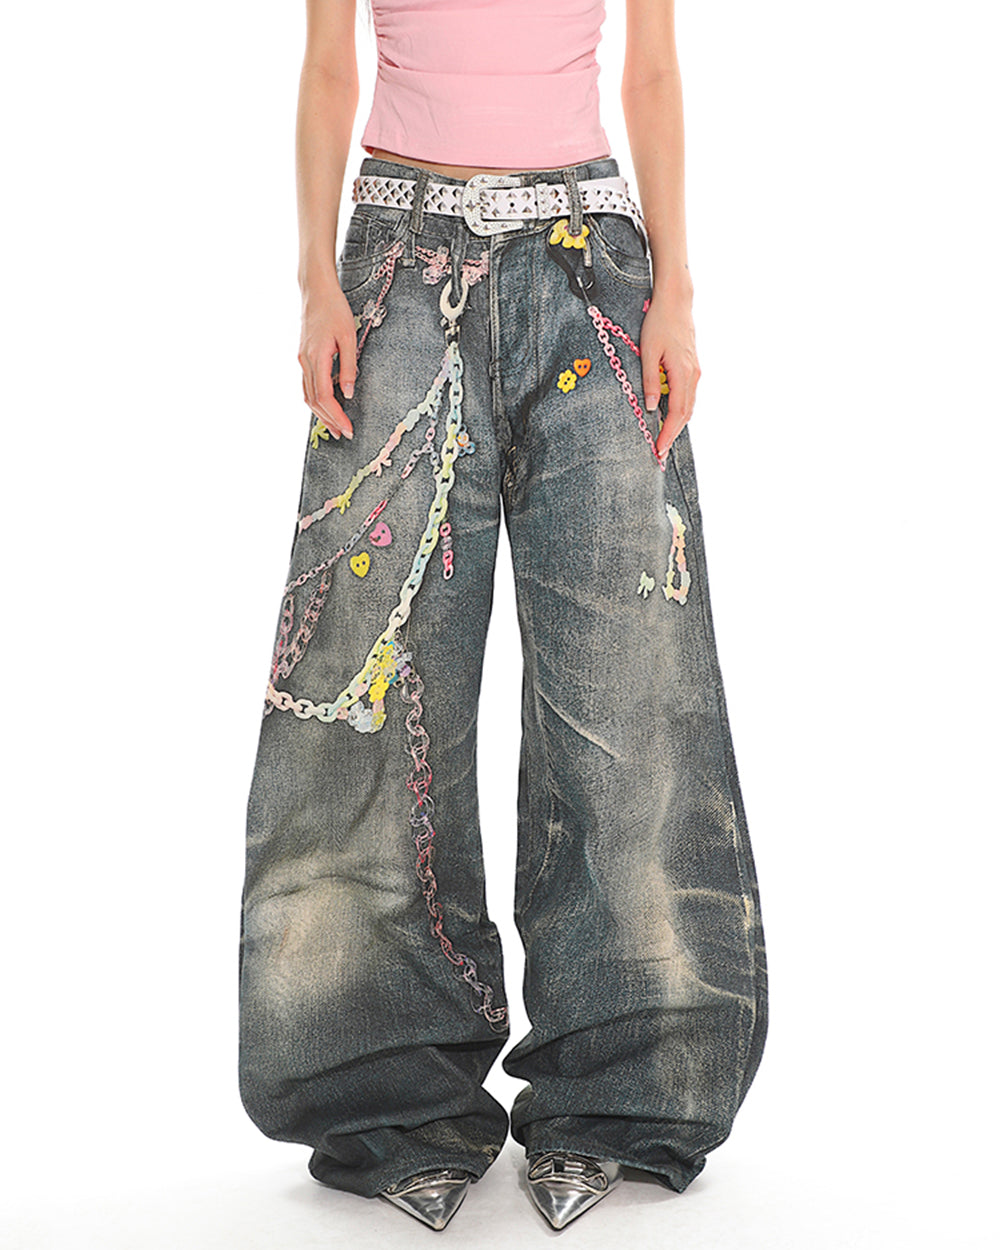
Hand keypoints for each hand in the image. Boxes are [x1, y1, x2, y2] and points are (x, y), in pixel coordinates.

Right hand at [298, 276, 356, 439]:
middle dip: (329, 420)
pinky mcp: (303, 357)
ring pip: (307, 395)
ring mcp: (302, 360)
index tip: (348, 428)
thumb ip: (348, 366)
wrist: (316, 291)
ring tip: (334, 427)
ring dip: (320, 414)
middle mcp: (305, 361)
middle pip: (314, 401)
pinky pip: (307, 385)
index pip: (324, 396)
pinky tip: (326, 407)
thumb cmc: (335, 309)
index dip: (336, 416)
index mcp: (316, 357)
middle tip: (343, 434)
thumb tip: (348, 393)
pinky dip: (316, 400)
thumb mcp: (349, 336)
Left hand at [640, 280, 700, 459]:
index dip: (668, 434)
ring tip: (663, 439)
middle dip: (672, 434)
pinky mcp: (692, 368)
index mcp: (682, 373)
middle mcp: (693, 375)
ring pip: (688, 406)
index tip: (658, 449)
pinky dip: (680, 410)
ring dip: (677, 424)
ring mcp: (695, 372)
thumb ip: (649, 381)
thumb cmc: (659, 324)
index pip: (676, 413)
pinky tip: (669, 417)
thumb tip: (650, 407)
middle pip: (685, 414)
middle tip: (659, 452)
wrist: (676, 303)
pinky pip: (688, 396)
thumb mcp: (647, 352)